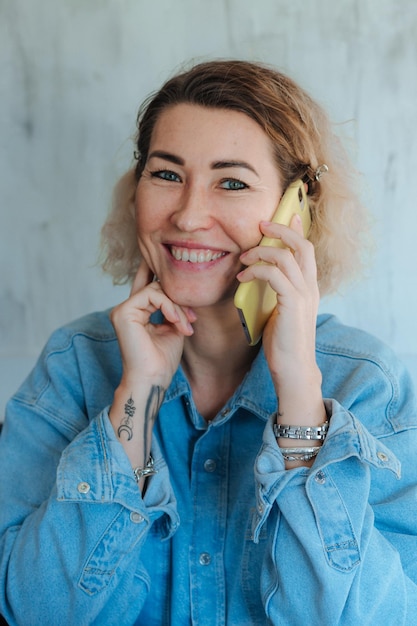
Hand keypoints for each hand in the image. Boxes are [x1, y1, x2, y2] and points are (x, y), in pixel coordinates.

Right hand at [110, 258, 195, 388]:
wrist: (153, 378)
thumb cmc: (163, 359)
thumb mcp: (174, 326)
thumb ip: (174, 307)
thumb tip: (181, 288)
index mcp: (138, 312)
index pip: (147, 284)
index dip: (157, 271)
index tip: (176, 268)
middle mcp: (128, 309)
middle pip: (157, 286)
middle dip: (179, 301)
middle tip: (191, 320)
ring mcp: (123, 309)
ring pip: (156, 289)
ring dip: (177, 307)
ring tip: (185, 326)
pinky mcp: (123, 312)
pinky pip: (151, 294)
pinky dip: (168, 306)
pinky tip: (175, 321)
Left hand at [237, 215, 321, 413]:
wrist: (293, 368)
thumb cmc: (283, 342)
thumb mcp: (280, 310)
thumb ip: (276, 291)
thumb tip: (260, 274)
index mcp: (309, 287)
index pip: (307, 249)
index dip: (296, 229)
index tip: (286, 215)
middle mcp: (310, 287)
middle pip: (302, 245)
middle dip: (281, 229)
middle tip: (261, 225)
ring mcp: (303, 295)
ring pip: (286, 256)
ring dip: (261, 251)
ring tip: (244, 257)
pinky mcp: (292, 304)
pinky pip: (274, 275)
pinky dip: (257, 270)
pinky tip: (243, 276)